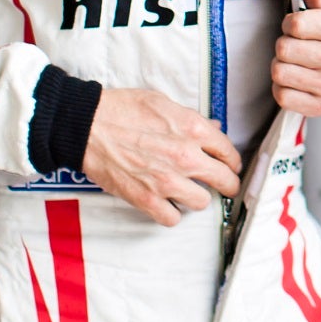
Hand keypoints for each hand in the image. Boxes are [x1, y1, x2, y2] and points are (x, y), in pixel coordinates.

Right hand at [80, 87, 242, 226]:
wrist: (88, 125)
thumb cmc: (122, 109)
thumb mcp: (163, 103)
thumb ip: (192, 119)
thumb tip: (213, 130)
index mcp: (193, 129)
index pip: (229, 153)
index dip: (231, 162)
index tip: (229, 166)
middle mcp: (185, 156)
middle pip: (225, 181)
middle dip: (227, 184)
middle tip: (223, 186)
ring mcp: (167, 180)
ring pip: (202, 202)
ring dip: (196, 197)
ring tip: (186, 191)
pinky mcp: (147, 199)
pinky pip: (173, 218)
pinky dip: (170, 213)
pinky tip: (165, 203)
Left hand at [272, 0, 320, 116]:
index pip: (295, 25)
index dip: (290, 23)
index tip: (299, 26)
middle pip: (284, 50)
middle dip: (284, 45)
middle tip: (297, 46)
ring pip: (280, 74)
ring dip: (281, 67)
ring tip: (296, 63)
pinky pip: (283, 97)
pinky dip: (283, 89)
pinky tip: (296, 81)